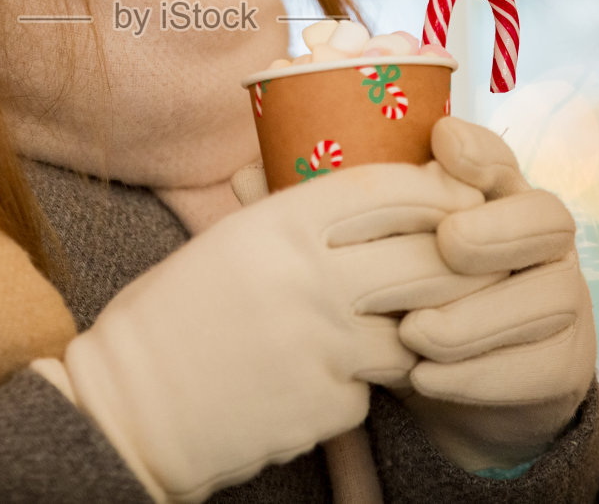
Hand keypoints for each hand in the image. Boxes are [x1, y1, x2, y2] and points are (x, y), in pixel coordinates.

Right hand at [33, 162, 481, 502]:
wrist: (130, 409)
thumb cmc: (169, 318)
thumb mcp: (226, 242)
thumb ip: (293, 220)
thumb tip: (369, 198)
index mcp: (275, 225)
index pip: (385, 190)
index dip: (433, 189)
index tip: (456, 192)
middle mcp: (307, 279)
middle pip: (425, 258)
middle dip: (457, 259)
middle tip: (469, 259)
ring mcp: (323, 347)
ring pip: (415, 329)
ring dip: (418, 327)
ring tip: (403, 321)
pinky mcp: (329, 407)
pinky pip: (373, 387)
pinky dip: (361, 382)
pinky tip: (325, 377)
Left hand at [399, 117, 596, 472]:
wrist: (442, 385)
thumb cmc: (408, 297)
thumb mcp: (391, 253)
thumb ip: (389, 211)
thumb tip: (374, 155)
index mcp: (502, 201)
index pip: (504, 162)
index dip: (481, 150)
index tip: (442, 143)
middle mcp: (544, 243)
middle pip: (548, 220)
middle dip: (498, 230)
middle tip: (448, 243)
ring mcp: (565, 302)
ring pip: (546, 299)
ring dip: (474, 317)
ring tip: (412, 332)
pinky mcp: (567, 364)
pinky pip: (538, 367)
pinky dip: (478, 375)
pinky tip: (425, 377)